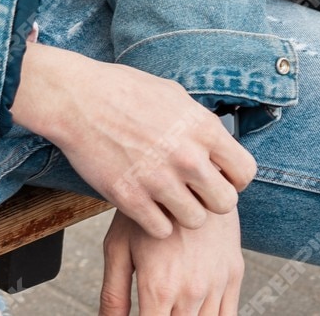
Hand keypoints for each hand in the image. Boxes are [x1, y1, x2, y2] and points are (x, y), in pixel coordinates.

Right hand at [8, 37, 254, 237]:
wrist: (74, 97)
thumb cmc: (121, 90)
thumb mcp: (172, 94)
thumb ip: (199, 122)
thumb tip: (217, 143)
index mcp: (202, 127)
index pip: (245, 173)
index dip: (232, 179)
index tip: (215, 177)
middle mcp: (186, 156)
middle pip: (225, 203)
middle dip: (209, 200)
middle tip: (190, 191)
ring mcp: (158, 179)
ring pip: (195, 221)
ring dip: (182, 213)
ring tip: (164, 198)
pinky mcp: (130, 197)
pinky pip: (161, 229)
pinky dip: (154, 222)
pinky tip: (144, 204)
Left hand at [98, 201, 243, 315]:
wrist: (188, 172)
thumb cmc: (147, 208)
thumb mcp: (118, 247)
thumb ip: (113, 295)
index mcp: (158, 287)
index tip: (142, 314)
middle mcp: (191, 291)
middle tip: (154, 307)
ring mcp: (216, 285)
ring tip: (172, 306)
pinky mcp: (234, 275)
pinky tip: (195, 312)